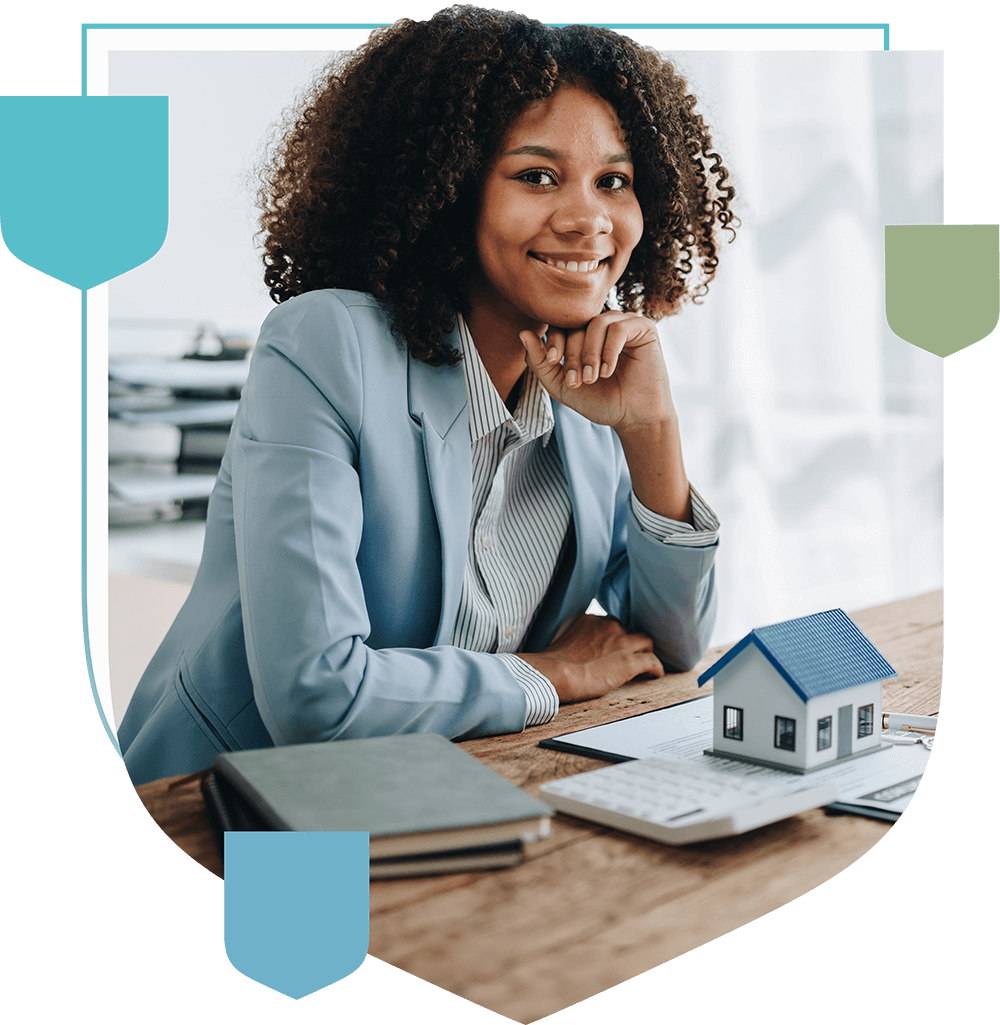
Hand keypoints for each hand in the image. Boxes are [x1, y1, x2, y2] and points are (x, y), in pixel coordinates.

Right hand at [517, 613, 663, 702]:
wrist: (553, 673)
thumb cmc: (551, 663)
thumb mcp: (560, 641)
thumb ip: (573, 639)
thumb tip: (574, 651)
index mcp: (591, 620)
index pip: (610, 624)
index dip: (612, 637)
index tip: (610, 648)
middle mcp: (609, 626)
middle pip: (628, 631)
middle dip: (628, 642)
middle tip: (624, 657)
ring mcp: (621, 643)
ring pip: (646, 641)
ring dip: (644, 652)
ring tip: (643, 664)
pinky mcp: (630, 662)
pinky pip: (653, 661)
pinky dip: (655, 668)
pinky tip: (654, 675)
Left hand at [521, 311, 693, 523]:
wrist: (634, 418)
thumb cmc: (601, 402)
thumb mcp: (562, 385)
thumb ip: (540, 362)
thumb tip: (523, 333)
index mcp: (584, 334)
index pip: (562, 324)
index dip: (553, 340)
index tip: (553, 362)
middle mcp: (604, 325)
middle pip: (578, 323)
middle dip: (572, 353)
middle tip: (576, 380)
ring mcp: (624, 323)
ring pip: (597, 322)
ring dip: (590, 352)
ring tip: (592, 378)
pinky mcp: (644, 328)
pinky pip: (619, 328)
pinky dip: (609, 351)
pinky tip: (608, 371)